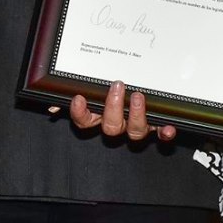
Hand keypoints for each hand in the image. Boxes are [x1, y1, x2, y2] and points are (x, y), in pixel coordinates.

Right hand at [54, 80, 176, 141]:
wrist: (145, 94)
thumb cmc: (116, 90)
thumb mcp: (95, 87)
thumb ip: (77, 91)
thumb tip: (54, 103)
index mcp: (100, 116)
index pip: (84, 122)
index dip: (81, 114)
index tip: (79, 99)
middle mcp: (118, 125)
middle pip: (110, 127)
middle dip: (113, 108)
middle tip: (117, 86)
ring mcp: (136, 128)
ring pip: (134, 132)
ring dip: (136, 116)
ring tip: (138, 97)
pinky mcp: (157, 128)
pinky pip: (161, 136)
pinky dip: (165, 133)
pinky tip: (168, 127)